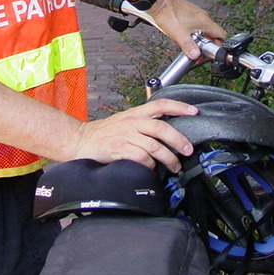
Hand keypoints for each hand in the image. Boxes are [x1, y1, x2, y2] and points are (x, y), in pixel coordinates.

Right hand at [72, 99, 197, 171]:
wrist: (79, 140)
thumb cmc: (102, 134)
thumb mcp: (124, 122)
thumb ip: (143, 125)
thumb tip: (166, 135)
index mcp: (135, 113)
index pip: (161, 104)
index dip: (179, 107)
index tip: (194, 112)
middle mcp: (132, 122)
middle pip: (162, 128)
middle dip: (179, 140)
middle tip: (188, 150)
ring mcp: (126, 135)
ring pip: (155, 146)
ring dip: (168, 158)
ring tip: (175, 167)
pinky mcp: (119, 149)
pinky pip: (142, 158)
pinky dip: (150, 165)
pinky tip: (152, 169)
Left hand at [148, 0, 226, 59]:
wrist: (159, 2)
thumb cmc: (169, 15)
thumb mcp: (180, 35)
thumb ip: (189, 47)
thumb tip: (195, 55)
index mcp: (205, 21)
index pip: (221, 34)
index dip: (219, 45)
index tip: (210, 51)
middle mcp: (202, 16)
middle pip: (211, 33)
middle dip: (205, 43)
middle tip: (197, 50)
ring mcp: (195, 13)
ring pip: (201, 29)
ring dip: (196, 38)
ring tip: (186, 43)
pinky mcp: (188, 12)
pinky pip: (193, 25)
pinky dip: (189, 32)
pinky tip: (179, 36)